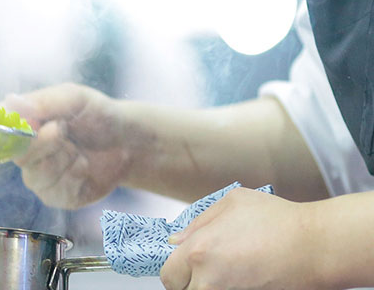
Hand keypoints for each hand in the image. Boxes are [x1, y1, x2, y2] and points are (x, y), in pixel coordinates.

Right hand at [4, 83, 130, 208]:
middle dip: (44, 143)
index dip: (2, 131)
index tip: (22, 127)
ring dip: (63, 160)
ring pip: (36, 177)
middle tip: (63, 129)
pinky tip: (84, 167)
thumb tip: (9, 102)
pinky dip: (74, 178)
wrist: (129, 142)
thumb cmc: (99, 115)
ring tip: (79, 150)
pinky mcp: (57, 196)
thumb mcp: (76, 99)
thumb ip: (45, 102)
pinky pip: (55, 193)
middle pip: (18, 155)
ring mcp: (40, 176)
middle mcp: (27, 151)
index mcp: (26, 123)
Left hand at [160, 188, 321, 289]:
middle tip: (205, 268)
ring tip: (227, 270)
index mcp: (198, 250)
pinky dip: (226, 287)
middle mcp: (208, 279)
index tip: (182, 264)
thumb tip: (177, 240)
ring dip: (207, 285)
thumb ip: (199, 222)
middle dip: (188, 280)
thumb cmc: (277, 220)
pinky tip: (242, 276)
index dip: (174, 268)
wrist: (315, 246)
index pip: (168, 274)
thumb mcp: (232, 202)